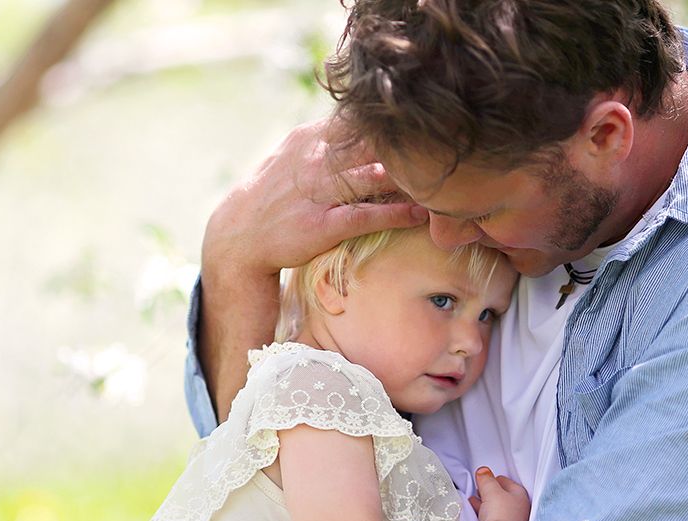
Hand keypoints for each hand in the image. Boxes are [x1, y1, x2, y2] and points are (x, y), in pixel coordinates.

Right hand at [203, 118, 428, 278]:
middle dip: (411, 144)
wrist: (238, 235)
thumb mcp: (296, 152)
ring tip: (444, 178)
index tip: (432, 119)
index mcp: (311, 136)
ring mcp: (318, 193)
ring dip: (410, 178)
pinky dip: (396, 213)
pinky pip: (366, 215)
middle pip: (374, 143)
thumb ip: (330, 135)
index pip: (362, 118)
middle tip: (448, 144)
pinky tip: (421, 213)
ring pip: (374, 177)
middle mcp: (315, 159)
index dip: (397, 120)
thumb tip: (367, 119)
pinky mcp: (321, 225)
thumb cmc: (276, 193)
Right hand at [469, 467, 530, 520]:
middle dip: (492, 492)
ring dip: (486, 504)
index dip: (499, 479)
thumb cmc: (501, 515)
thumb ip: (487, 480)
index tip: (490, 476)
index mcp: (521, 499)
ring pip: (498, 510)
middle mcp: (519, 513)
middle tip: (482, 487)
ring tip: (475, 499)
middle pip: (505, 498)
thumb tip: (483, 471)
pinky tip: (475, 513)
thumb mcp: (491, 491)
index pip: (511, 484)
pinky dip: (484, 515)